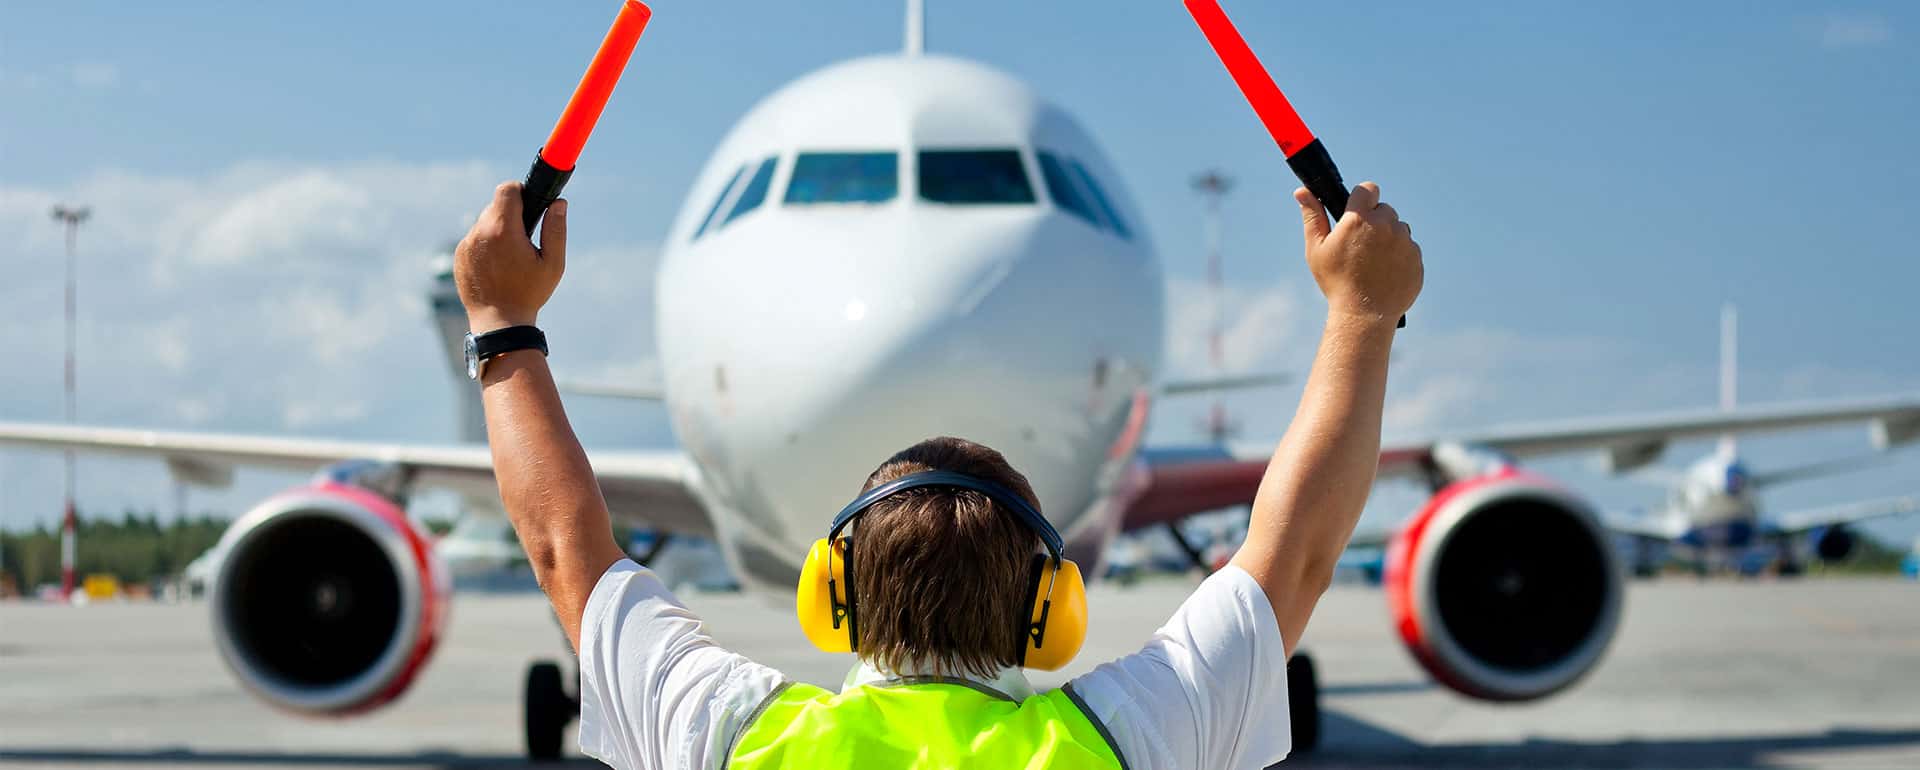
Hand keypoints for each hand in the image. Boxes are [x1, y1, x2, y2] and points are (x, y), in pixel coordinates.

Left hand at [456, 182, 566, 331]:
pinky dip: (486, 245)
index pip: (507, 190)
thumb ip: (556, 229)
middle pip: (495, 205)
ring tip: (511, 256)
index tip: (530, 204)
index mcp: (504, 230)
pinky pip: (474, 239)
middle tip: (525, 236)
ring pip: (483, 222)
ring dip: (498, 230)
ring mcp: (466, 245)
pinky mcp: (459, 256)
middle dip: (511, 214)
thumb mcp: (552, 263)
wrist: (498, 323)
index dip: (520, 191)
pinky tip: (497, 266)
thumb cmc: (529, 293)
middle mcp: (480, 232)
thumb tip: (559, 203)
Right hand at [1295, 182, 1422, 324]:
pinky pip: (1409, 248)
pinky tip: (1385, 273)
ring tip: (1373, 262)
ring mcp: (1405, 241)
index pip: (1368, 189)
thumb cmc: (1335, 281)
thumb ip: (1313, 217)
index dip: (1362, 199)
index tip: (1358, 212)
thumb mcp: (1317, 249)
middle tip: (1361, 246)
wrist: (1364, 314)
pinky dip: (1399, 256)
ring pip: (1398, 229)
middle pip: (1384, 210)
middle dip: (1374, 221)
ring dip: (1389, 238)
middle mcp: (1386, 225)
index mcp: (1360, 219)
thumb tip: (1302, 191)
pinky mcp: (1416, 258)